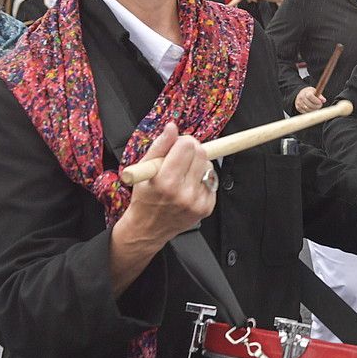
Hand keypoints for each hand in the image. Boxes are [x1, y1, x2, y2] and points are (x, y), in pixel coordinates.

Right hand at [120, 123, 215, 247]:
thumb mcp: (144, 169)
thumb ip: (159, 146)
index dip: (182, 142)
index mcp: (166, 181)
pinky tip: (189, 186)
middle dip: (192, 151)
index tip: (177, 147)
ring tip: (183, 175)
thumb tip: (172, 127)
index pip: (187, 146)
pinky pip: (212, 181)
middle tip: (180, 159)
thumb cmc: (144, 197)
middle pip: (201, 153)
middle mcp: (184, 193)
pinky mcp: (207, 207)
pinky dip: (202, 179)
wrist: (148, 229)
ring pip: (209, 166)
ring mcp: (197, 202)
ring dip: (198, 165)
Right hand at [294, 86, 324, 113]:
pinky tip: (312, 109)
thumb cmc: (311, 93)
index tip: (320, 102)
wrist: (302, 94)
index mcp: (306, 92)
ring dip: (313, 109)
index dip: (316, 100)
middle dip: (316, 106)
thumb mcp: (316, 92)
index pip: (310, 96)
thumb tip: (324, 100)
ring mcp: (298, 102)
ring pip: (307, 109)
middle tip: (320, 106)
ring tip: (316, 107)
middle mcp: (301, 97)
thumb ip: (320, 96)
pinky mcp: (298, 107)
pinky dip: (309, 111)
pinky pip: (304, 111)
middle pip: (309, 104)